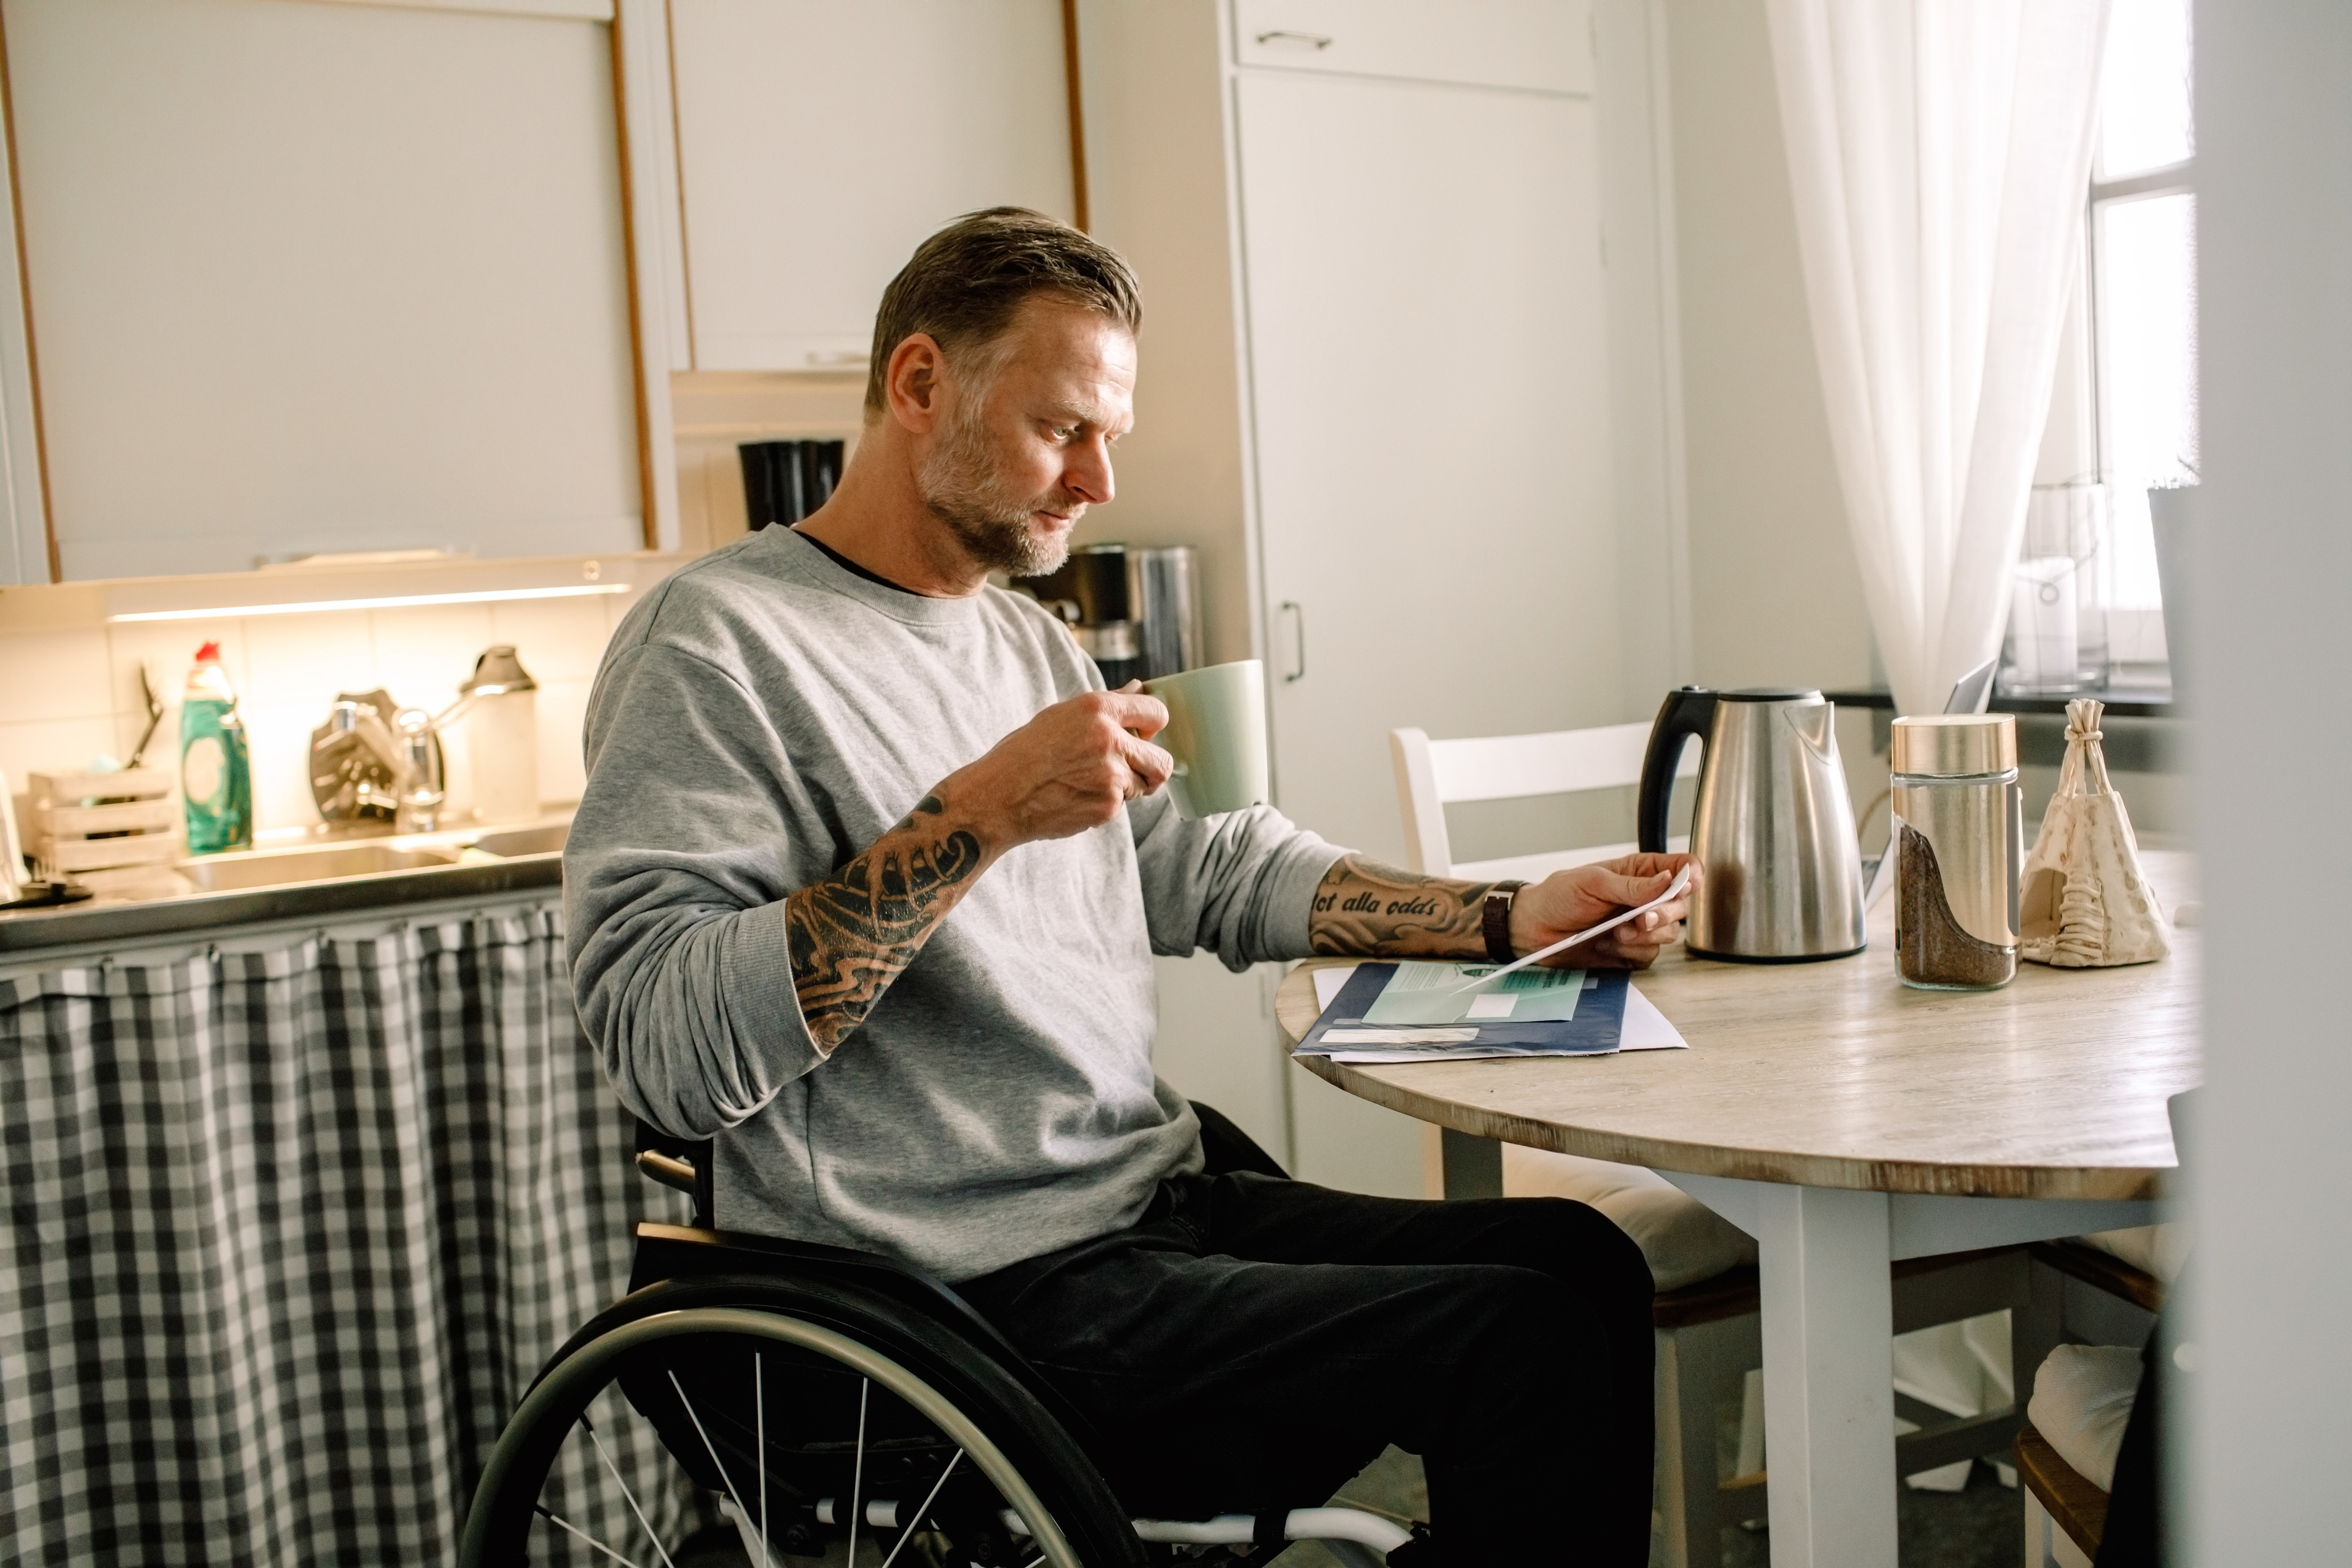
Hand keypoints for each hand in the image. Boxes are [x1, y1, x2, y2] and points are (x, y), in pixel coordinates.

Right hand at [940, 687, 1172, 849]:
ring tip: (1089, 782)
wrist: (998, 797)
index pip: (1157, 711)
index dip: (1154, 725)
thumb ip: (1108, 705)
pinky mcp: (1107, 807)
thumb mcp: (1062, 715)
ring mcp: (1111, 776)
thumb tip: (1139, 688)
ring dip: (1126, 786)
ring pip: (1144, 786)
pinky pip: (1121, 806)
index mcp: (1097, 708)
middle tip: (1129, 767)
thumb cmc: (1025, 753)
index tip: (1145, 733)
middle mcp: (1109, 739)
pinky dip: (1104, 804)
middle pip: (1163, 760)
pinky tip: (1076, 797)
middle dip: (1151, 766)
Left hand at [1508, 852, 1700, 969]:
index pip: (1682, 868)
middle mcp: (1646, 898)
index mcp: (1640, 872)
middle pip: (1682, 906)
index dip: (1692, 876)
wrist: (1535, 929)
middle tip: (1641, 918)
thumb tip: (1668, 879)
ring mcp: (1640, 926)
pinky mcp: (1632, 950)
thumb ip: (1632, 885)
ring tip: (1614, 932)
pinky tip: (1606, 944)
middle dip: (1665, 914)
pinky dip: (1629, 951)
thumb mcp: (1592, 881)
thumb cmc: (1558, 896)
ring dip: (1643, 936)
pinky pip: (1649, 955)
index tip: (1687, 885)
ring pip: (1668, 934)